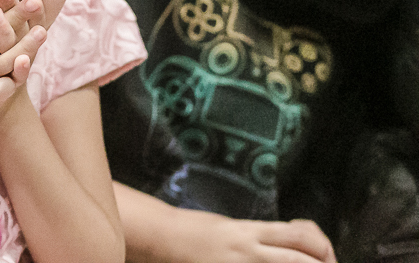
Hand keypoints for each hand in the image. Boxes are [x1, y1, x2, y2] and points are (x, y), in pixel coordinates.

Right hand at [157, 209, 336, 262]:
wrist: (162, 240)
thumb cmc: (194, 230)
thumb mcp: (232, 226)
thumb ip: (261, 236)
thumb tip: (293, 245)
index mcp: (250, 230)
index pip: (301, 235)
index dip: (322, 244)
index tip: (323, 250)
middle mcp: (250, 251)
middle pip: (305, 260)